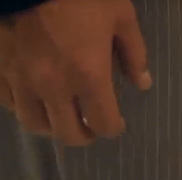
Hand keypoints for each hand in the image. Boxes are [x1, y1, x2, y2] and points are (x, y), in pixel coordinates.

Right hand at [0, 0, 150, 145]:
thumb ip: (133, 54)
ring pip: (34, 123)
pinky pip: (9, 102)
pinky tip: (34, 95)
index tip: (116, 122)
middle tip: (90, 124)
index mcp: (88, 76)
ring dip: (52, 124)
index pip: (103, 124)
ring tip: (61, 113)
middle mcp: (53, 86)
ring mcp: (21, 80)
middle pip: (68, 134)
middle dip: (84, 134)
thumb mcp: (120, 16)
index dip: (113, 128)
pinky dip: (24, 105)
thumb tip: (142, 83)